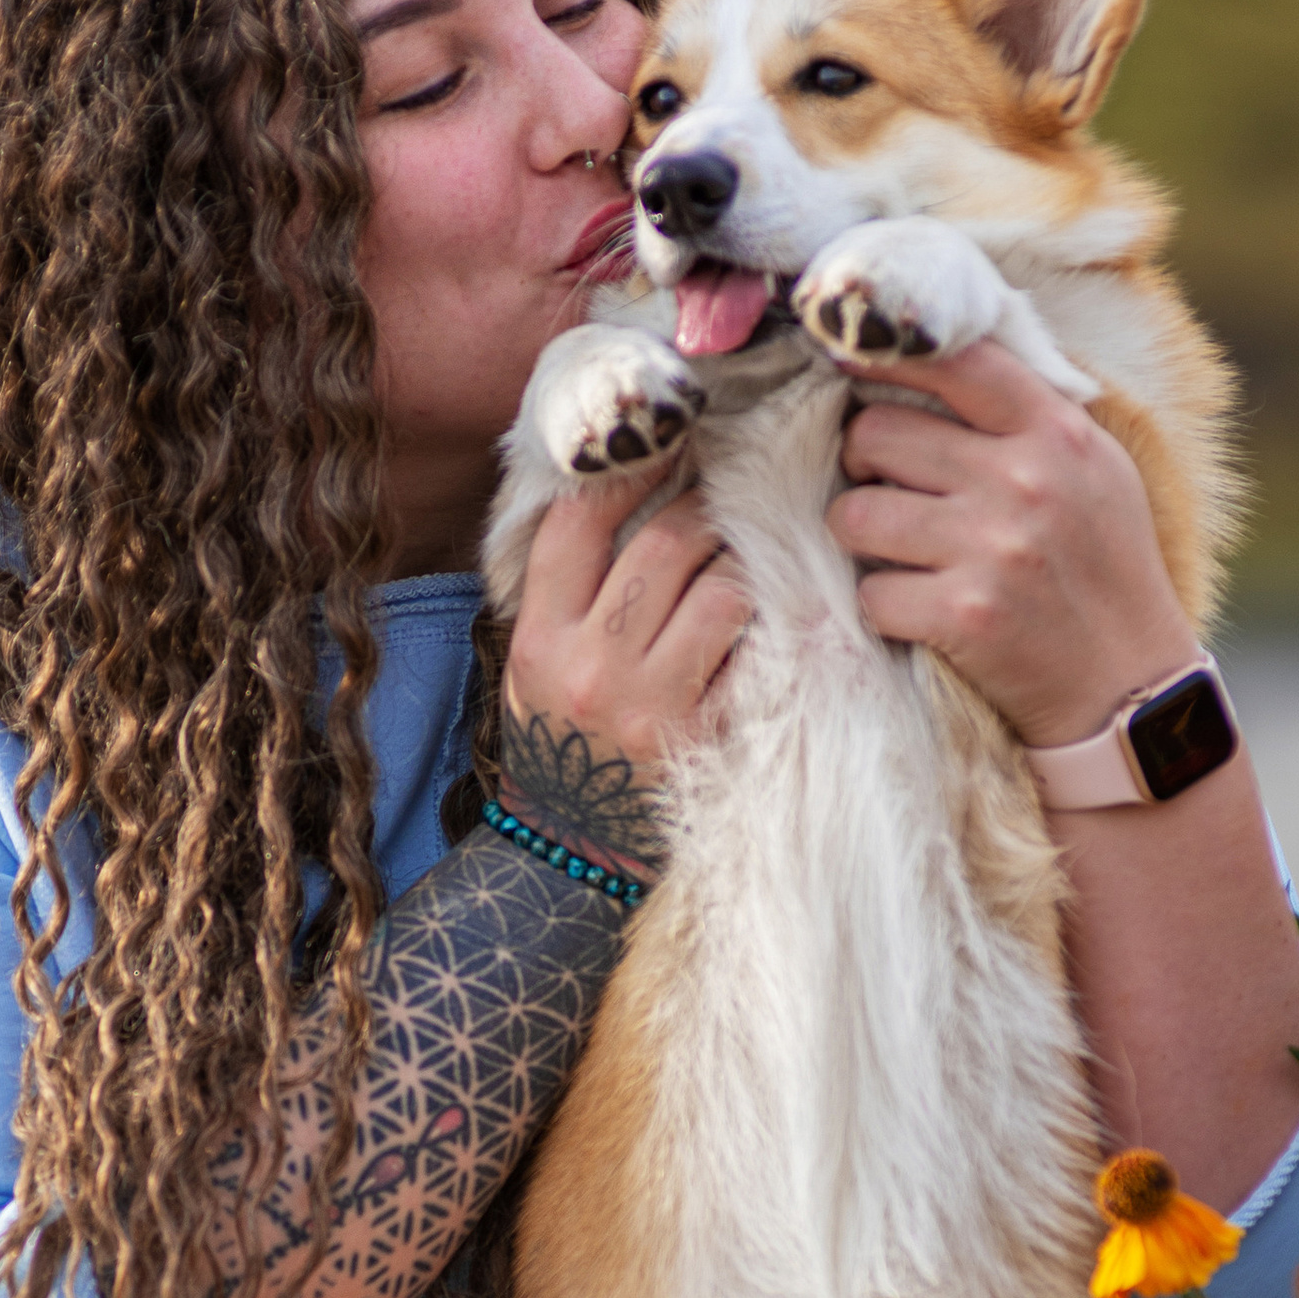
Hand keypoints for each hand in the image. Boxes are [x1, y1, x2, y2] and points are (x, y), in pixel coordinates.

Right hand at [502, 478, 746, 872]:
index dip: (624, 474)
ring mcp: (653, 706)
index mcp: (540, 639)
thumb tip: (617, 491)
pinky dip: (765, 626)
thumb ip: (565, 589)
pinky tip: (764, 617)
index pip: (578, 527)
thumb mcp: (533, 663)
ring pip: (720, 590)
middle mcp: (592, 668)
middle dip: (702, 511)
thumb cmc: (557, 737)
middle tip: (719, 501)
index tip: (659, 450)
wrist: (569, 847)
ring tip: (741, 560)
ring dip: (741, 564)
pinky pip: (754, 653)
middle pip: (663, 547)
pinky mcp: (704, 738)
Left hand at [825, 341, 1196, 748]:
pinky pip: (870, 593)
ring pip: (854, 513)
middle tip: (887, 487)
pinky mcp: (964, 616)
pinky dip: (884, 607)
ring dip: (861, 535)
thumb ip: (1026, 414)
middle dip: (864, 463)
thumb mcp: (1093, 469)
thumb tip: (930, 358)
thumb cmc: (1103, 569)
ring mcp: (992, 549)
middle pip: (875, 433)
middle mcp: (1024, 481)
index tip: (853, 363)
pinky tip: (921, 610)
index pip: (954, 360)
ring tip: (897, 551)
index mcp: (1056, 433)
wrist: (1130, 687)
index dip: (887, 356)